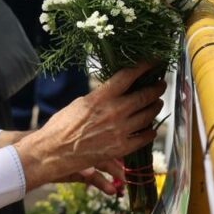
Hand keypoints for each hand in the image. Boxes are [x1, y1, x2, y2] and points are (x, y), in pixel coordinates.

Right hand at [14, 64, 165, 190]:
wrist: (53, 152)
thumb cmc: (61, 126)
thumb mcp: (79, 103)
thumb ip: (99, 97)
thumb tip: (112, 91)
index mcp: (101, 97)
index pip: (128, 76)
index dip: (144, 66)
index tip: (152, 62)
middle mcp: (114, 112)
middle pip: (144, 95)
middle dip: (156, 88)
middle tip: (160, 84)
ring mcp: (120, 131)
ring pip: (147, 115)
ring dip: (155, 107)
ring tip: (157, 103)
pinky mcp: (121, 148)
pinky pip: (143, 137)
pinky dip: (150, 132)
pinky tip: (151, 129)